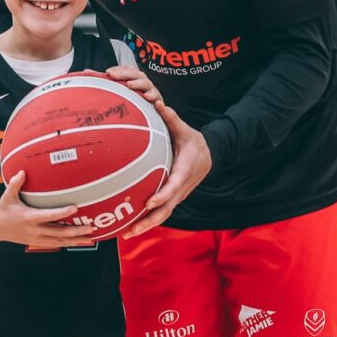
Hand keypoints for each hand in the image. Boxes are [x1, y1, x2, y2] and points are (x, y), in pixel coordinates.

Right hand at [0, 172, 96, 247]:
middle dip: (76, 231)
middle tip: (91, 227)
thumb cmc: (2, 209)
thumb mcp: (7, 196)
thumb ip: (16, 183)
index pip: (49, 215)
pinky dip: (67, 243)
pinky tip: (78, 242)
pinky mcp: (36, 242)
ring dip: (75, 240)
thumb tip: (22, 171)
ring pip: (59, 241)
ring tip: (90, 238)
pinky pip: (55, 243)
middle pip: (59, 232)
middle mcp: (34, 230)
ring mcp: (36, 238)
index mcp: (29, 217)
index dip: (62, 212)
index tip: (75, 208)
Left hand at [103, 65, 163, 107]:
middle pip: (134, 74)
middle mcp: (142, 80)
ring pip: (145, 83)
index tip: (107, 72)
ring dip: (137, 83)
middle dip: (123, 74)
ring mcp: (150, 89)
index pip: (127, 69)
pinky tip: (146, 97)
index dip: (118, 69)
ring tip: (129, 85)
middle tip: (112, 76)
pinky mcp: (157, 99)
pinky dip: (152, 95)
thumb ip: (105, 80)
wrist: (148, 112)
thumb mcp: (118, 88)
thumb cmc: (131, 98)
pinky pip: (155, 96)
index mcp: (134, 76)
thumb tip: (86, 71)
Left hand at [124, 103, 210, 238]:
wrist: (210, 156)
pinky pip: (160, 212)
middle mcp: (181, 188)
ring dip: (145, 226)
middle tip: (131, 229)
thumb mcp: (185, 130)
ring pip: (162, 215)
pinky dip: (146, 221)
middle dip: (149, 220)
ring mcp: (177, 196)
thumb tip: (158, 103)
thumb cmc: (194, 142)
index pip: (173, 186)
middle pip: (166, 209)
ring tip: (126, 234)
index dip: (162, 195)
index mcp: (184, 171)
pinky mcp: (173, 199)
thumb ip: (171, 119)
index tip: (149, 202)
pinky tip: (129, 226)